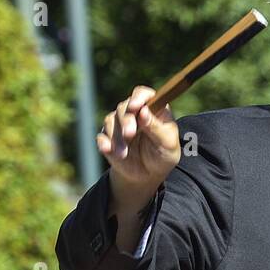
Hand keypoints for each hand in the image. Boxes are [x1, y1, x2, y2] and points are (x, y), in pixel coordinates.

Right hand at [97, 85, 180, 212]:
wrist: (149, 175)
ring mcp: (120, 124)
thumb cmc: (163, 155)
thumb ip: (156, 128)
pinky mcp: (109, 137)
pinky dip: (104, 142)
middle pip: (124, 107)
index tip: (135, 107)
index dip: (138, 98)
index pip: (143, 94)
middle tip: (129, 135)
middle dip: (126, 121)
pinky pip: (101, 136)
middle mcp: (135, 113)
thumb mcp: (167, 144)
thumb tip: (144, 111)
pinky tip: (108, 150)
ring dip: (116, 137)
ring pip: (111, 120)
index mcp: (153, 109)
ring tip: (124, 153)